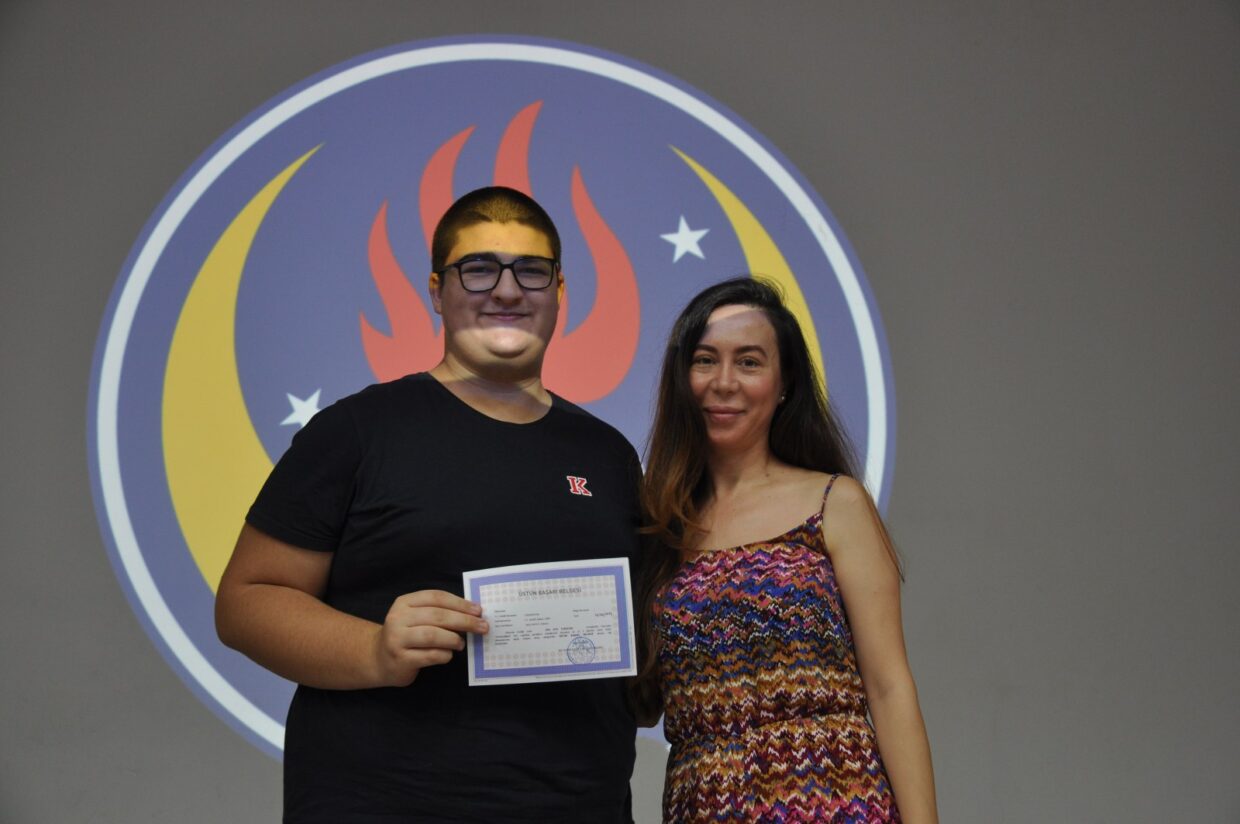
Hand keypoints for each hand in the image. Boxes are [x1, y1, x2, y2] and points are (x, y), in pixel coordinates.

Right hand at [372, 590, 487, 686]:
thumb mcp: (416, 617)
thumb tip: (472, 614)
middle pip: (437, 616)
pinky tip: (449, 655)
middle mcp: (398, 618)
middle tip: (483, 627)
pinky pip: (429, 655)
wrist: (379, 659)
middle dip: (464, 621)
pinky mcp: (400, 659)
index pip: (436, 597)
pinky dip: (444, 655)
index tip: (478, 610)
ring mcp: (397, 639)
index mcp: (404, 602)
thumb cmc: (406, 635)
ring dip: (453, 639)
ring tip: (462, 643)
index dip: (460, 603)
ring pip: (433, 635)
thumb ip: (438, 612)